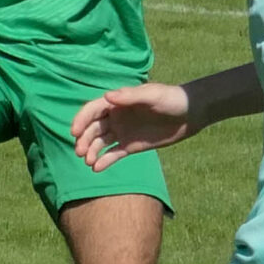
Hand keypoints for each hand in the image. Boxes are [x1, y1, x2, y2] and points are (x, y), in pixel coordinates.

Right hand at [71, 81, 198, 167]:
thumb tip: (107, 96)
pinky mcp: (131, 146)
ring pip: (100, 142)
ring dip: (91, 151)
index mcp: (118, 101)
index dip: (81, 120)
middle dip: (84, 139)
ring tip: (88, 162)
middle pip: (93, 128)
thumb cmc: (171, 99)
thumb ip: (130, 97)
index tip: (74, 132)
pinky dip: (104, 161)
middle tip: (80, 152)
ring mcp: (122, 132)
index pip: (93, 110)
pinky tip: (97, 168)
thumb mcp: (153, 95)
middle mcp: (116, 116)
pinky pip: (113, 154)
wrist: (190, 114)